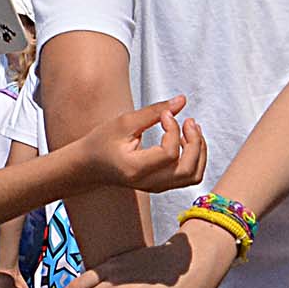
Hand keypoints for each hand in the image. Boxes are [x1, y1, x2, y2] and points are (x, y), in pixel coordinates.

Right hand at [68, 99, 207, 196]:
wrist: (89, 166)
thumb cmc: (102, 142)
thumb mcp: (124, 122)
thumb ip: (153, 111)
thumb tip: (182, 100)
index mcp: (135, 169)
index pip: (170, 154)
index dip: (174, 130)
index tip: (165, 115)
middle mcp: (148, 183)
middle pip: (188, 170)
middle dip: (196, 143)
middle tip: (189, 121)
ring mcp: (157, 187)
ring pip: (193, 176)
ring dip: (199, 151)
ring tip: (191, 129)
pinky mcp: (161, 185)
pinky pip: (189, 176)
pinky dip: (194, 157)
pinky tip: (184, 139)